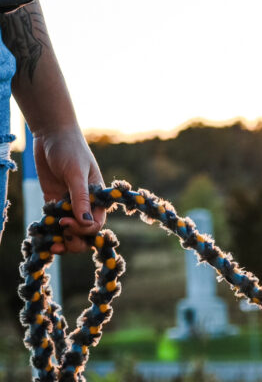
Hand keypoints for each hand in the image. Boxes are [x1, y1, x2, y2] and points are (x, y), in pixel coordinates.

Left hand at [33, 126, 105, 252]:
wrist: (51, 135)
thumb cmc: (70, 149)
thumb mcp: (76, 173)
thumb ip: (81, 198)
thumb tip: (86, 223)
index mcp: (98, 199)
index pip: (95, 225)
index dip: (83, 229)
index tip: (65, 222)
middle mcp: (85, 205)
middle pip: (84, 233)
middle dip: (74, 241)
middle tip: (60, 240)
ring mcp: (69, 204)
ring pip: (68, 231)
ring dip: (61, 240)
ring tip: (51, 246)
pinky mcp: (53, 201)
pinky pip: (53, 222)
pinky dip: (49, 231)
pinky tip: (43, 236)